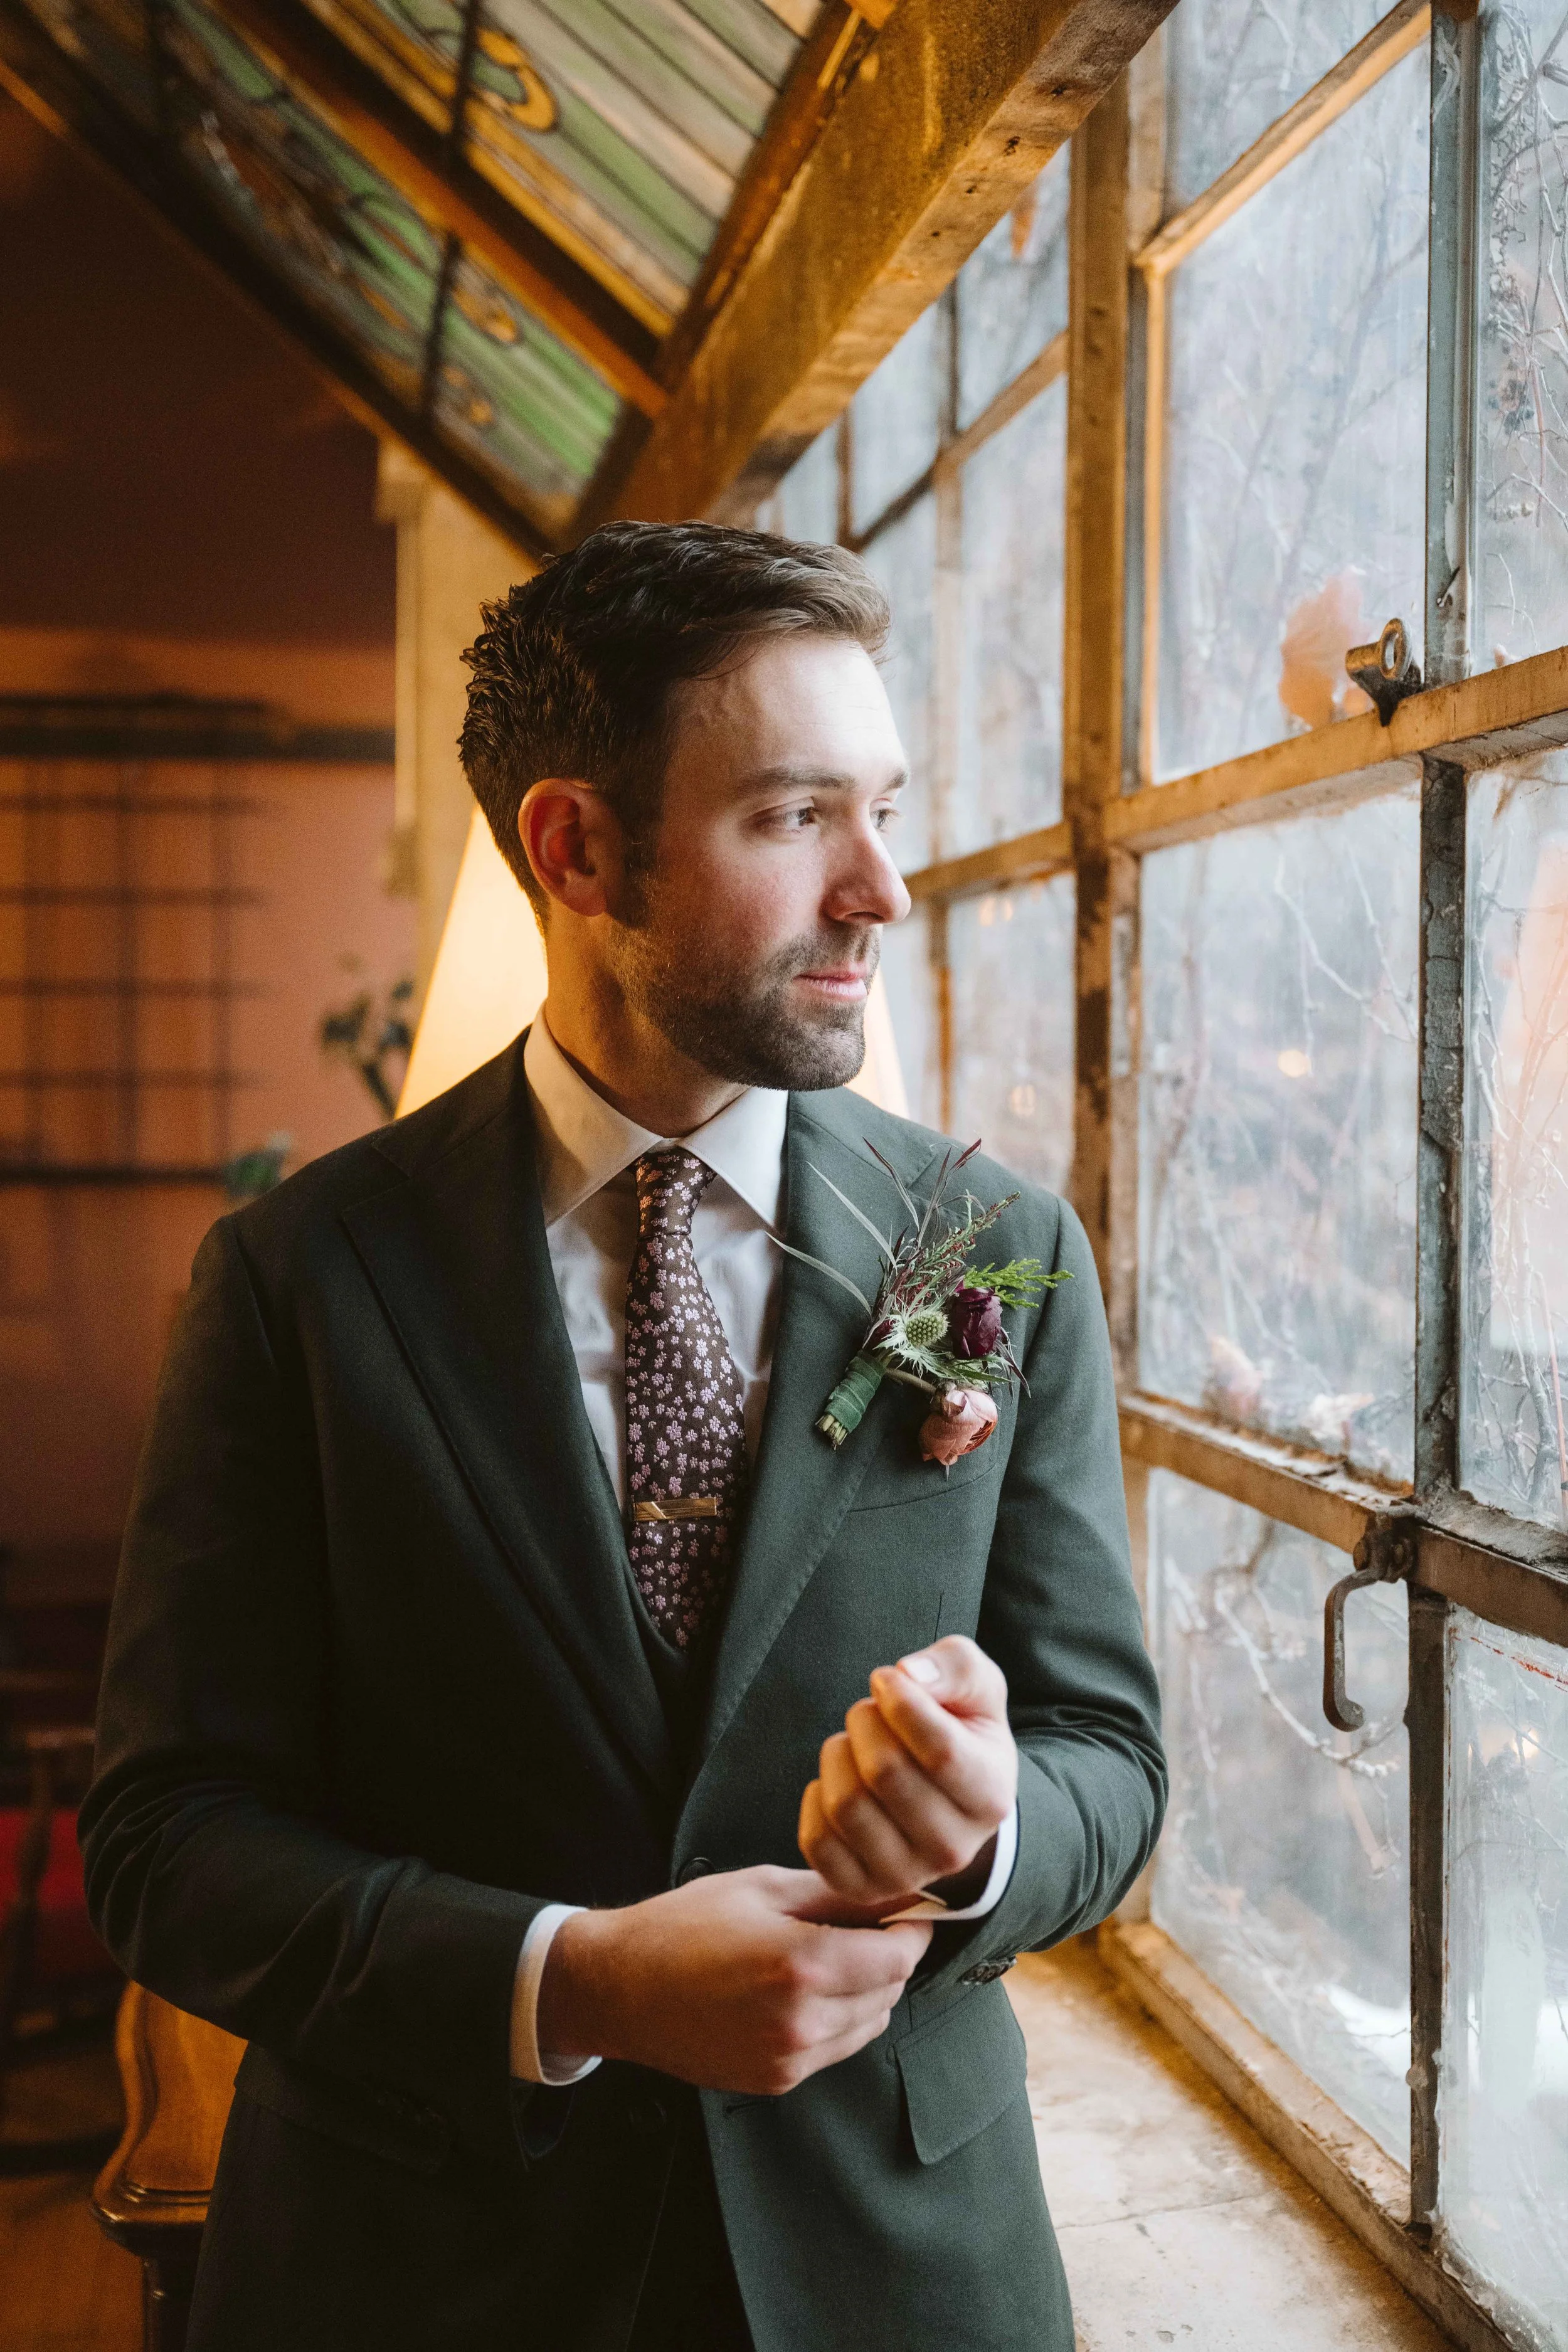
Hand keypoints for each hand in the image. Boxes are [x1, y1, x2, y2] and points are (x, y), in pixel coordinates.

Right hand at [535, 1866, 931, 2096]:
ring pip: (868, 2023)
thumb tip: (892, 1892)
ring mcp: (789, 2058)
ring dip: (866, 1990)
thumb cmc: (682, 1927)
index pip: (898, 1958)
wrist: (621, 1988)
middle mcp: (801, 2021)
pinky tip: (805, 1990)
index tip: (909, 1911)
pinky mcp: (776, 2079)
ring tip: (830, 1954)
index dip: (912, 1930)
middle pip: (889, 1991)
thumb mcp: (760, 1888)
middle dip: (889, 1956)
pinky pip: (834, 2047)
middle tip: (867, 1925)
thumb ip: (835, 1894)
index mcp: (800, 1965)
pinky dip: (837, 2018)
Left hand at [798, 1635, 1017, 1905]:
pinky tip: (841, 1781)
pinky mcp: (862, 1887)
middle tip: (871, 1712)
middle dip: (865, 1721)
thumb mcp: (977, 1687)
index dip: (900, 1700)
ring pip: (845, 1804)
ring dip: (838, 1755)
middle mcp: (953, 1847)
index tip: (887, 1678)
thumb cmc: (960, 1731)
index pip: (940, 1751)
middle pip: (884, 1772)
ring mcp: (907, 1875)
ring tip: (856, 1746)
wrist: (948, 1799)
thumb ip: (955, 1666)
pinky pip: (816, 1841)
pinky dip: (816, 1799)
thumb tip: (911, 1674)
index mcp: (990, 1796)